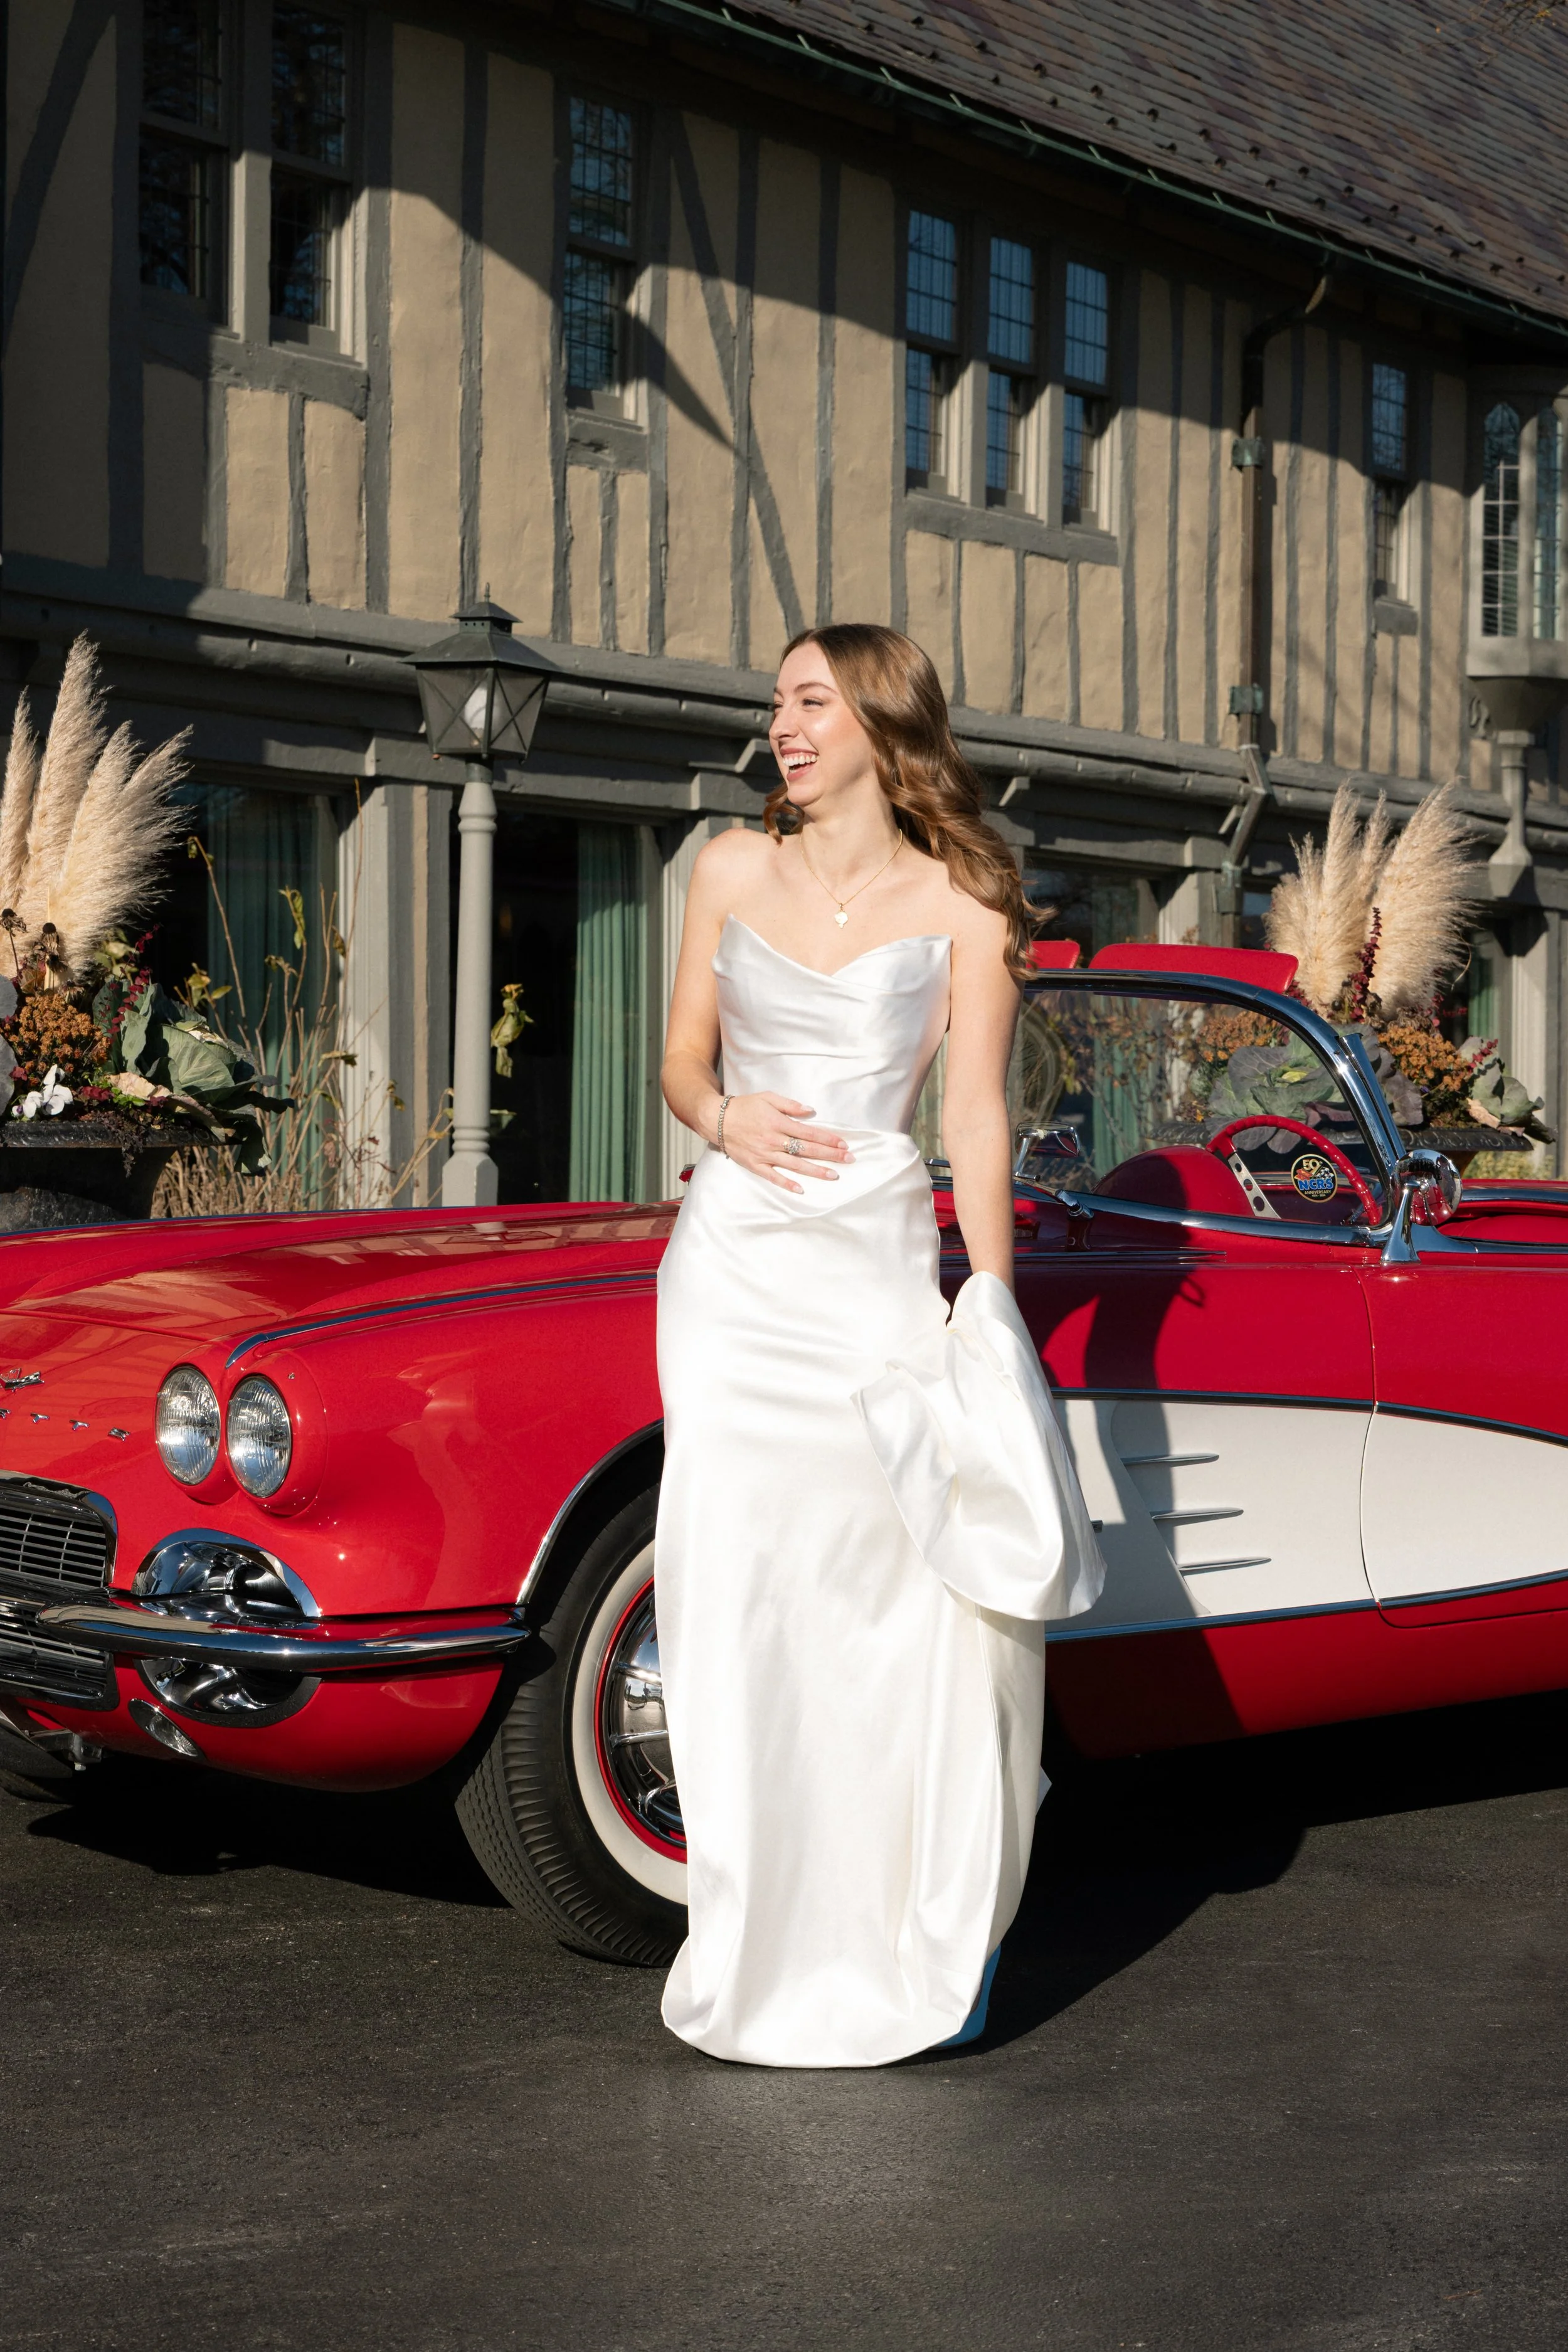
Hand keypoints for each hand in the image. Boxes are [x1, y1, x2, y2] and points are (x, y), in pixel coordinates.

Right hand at [713, 1092, 852, 1193]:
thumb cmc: (744, 1107)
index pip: (809, 1133)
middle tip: (849, 1159)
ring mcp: (765, 1155)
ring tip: (833, 1175)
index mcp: (778, 1123)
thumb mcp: (768, 1098)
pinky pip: (773, 1177)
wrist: (716, 1120)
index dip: (828, 1139)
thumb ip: (790, 1105)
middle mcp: (774, 1140)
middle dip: (830, 1155)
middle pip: (807, 1150)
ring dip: (815, 1171)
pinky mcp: (755, 1165)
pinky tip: (801, 1189)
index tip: (843, 1143)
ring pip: (795, 1165)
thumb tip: (811, 1111)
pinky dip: (787, 1184)